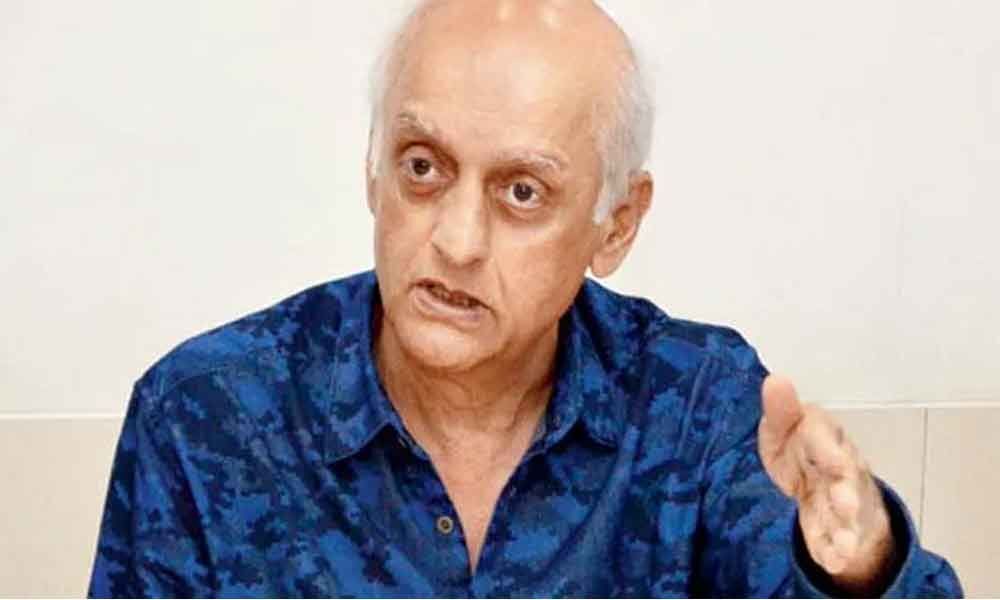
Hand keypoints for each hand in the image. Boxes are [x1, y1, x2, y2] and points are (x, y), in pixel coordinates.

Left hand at [758, 374, 895, 591]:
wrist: (820, 475)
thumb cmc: (799, 445)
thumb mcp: (784, 424)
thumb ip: (781, 409)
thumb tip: (775, 380)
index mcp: (824, 437)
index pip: (828, 440)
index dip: (832, 451)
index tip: (837, 462)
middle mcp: (840, 467)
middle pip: (845, 481)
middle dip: (846, 495)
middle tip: (845, 506)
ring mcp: (841, 498)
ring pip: (844, 515)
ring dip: (843, 531)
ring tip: (841, 549)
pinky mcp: (835, 523)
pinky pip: (833, 537)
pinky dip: (832, 550)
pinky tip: (831, 562)